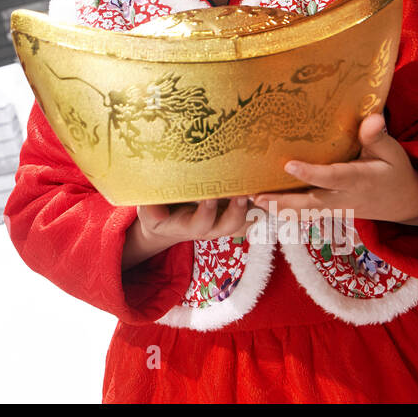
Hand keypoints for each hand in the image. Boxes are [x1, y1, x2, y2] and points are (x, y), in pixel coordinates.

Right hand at [137, 195, 252, 246]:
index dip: (206, 213)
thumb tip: (155, 208)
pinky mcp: (232, 214)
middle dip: (237, 211)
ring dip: (255, 209)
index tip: (209, 198)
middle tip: (241, 193)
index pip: (200, 224)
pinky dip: (262, 205)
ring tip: (259, 191)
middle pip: (230, 226)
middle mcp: (211, 227)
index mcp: (188, 226)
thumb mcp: (149, 212)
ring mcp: (224, 222)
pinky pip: (253, 215)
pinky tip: (268, 189)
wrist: (166, 224)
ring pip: (246, 222)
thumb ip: (151, 209)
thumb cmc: (158, 213)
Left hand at [251, 113, 417, 225]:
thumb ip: (377, 137)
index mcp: (359, 179)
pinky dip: (284, 210)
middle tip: (255, 196)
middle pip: (310, 203)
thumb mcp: (392, 152)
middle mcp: (344, 197)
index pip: (332, 177)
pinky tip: (262, 203)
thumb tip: (372, 118)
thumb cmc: (394, 170)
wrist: (402, 202)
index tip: (289, 165)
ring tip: (251, 200)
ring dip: (277, 208)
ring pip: (304, 212)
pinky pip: (305, 213)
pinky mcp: (329, 212)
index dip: (311, 173)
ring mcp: (335, 208)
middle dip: (282, 201)